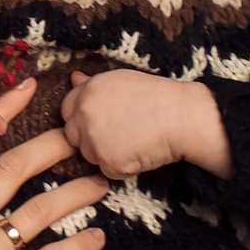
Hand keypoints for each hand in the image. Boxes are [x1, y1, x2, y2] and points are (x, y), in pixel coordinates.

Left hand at [59, 69, 224, 183]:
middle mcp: (85, 114)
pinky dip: (121, 168)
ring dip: (105, 154)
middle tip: (120, 133)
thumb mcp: (122, 81)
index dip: (83, 117)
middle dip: (89, 138)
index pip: (66, 109)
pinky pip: (107, 171)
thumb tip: (74, 78)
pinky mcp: (108, 162)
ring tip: (133, 141)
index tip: (102, 120)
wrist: (183, 118)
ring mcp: (94, 139)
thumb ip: (92, 83)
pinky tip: (139, 153)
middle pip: (72, 135)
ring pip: (89, 155)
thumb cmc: (159, 97)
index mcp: (88, 91)